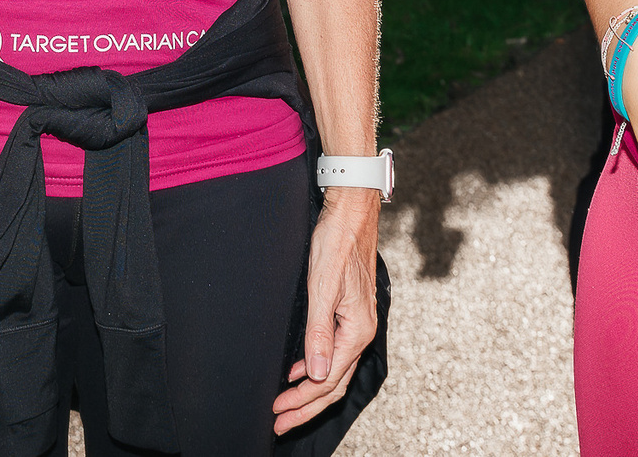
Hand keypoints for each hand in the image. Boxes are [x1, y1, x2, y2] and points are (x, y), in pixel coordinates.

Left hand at [274, 188, 380, 434]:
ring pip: (335, 371)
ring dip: (310, 392)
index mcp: (357, 331)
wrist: (351, 212)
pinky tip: (298, 372)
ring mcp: (357, 324)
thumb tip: (314, 374)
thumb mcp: (322, 287)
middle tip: (279, 424)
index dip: (301, 400)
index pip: (327, 380)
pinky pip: (335, 354)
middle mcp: (361, 332)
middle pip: (334, 383)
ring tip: (286, 406)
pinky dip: (316, 369)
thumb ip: (319, 333)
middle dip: (305, 406)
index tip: (276, 412)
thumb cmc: (336, 242)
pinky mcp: (349, 315)